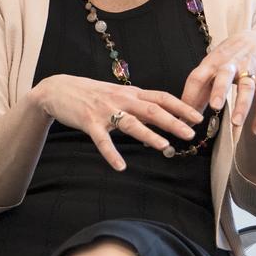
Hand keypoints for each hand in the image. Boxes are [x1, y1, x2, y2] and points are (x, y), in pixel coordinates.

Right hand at [32, 75, 203, 171]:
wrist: (58, 89)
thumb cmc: (90, 93)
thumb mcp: (117, 95)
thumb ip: (137, 106)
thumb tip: (161, 121)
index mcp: (130, 93)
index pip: (161, 97)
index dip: (181, 107)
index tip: (198, 117)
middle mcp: (121, 100)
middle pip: (152, 109)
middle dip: (173, 122)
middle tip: (190, 134)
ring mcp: (105, 111)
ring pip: (131, 123)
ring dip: (150, 135)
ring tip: (166, 147)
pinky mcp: (89, 122)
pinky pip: (102, 141)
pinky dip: (112, 154)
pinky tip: (120, 166)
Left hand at [179, 32, 255, 134]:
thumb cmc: (227, 59)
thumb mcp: (210, 69)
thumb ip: (198, 93)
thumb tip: (184, 119)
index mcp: (211, 63)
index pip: (197, 77)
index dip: (189, 95)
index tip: (185, 114)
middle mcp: (230, 64)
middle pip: (224, 76)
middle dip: (220, 90)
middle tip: (215, 107)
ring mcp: (249, 69)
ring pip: (247, 87)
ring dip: (242, 105)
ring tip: (236, 123)